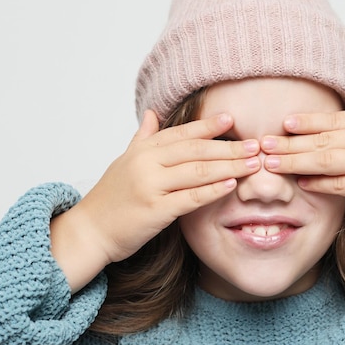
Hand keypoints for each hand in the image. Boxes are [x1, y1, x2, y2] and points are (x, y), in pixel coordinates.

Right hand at [51, 110, 260, 291]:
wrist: (89, 231)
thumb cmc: (109, 198)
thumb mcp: (124, 162)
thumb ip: (143, 138)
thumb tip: (152, 112)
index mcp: (142, 150)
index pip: (181, 133)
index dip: (208, 126)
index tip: (233, 119)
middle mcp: (146, 163)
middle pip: (195, 149)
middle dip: (228, 146)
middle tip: (256, 144)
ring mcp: (150, 186)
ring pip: (197, 171)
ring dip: (229, 165)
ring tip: (253, 163)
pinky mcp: (155, 211)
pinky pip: (190, 197)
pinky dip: (213, 190)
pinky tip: (232, 184)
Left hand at [261, 82, 344, 242]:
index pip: (333, 120)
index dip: (306, 121)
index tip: (281, 123)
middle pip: (324, 140)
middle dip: (290, 143)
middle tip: (263, 144)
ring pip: (328, 161)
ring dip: (296, 162)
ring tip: (272, 163)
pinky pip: (343, 185)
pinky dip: (320, 184)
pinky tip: (301, 183)